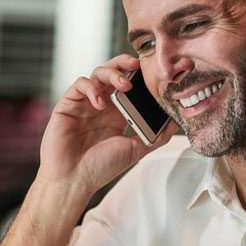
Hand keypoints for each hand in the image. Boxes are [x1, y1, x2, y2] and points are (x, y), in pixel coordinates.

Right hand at [38, 53, 175, 198]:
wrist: (74, 181)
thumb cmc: (101, 168)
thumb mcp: (135, 150)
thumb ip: (156, 136)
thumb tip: (177, 122)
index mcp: (116, 112)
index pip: (128, 83)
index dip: (138, 74)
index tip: (152, 71)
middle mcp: (100, 104)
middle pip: (112, 72)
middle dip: (124, 64)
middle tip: (137, 65)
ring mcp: (84, 103)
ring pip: (97, 74)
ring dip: (112, 73)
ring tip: (124, 84)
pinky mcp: (68, 104)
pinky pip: (79, 85)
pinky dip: (91, 88)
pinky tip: (100, 104)